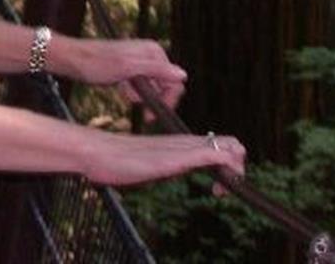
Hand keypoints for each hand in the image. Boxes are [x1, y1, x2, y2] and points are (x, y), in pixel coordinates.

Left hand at [60, 37, 186, 112]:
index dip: (167, 101)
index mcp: (154, 51)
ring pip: (152, 87)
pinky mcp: (129, 68)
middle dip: (153, 99)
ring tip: (125, 94)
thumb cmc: (95, 63)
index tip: (152, 115)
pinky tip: (122, 90)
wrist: (70, 59)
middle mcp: (150, 53)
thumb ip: (155, 71)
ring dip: (142, 96)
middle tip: (141, 110)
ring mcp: (139, 60)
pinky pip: (140, 85)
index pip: (175, 82)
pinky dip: (133, 92)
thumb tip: (183, 75)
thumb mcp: (126, 69)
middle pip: (165, 85)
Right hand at [83, 130, 246, 187]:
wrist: (97, 152)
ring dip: (236, 171)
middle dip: (238, 169)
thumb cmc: (114, 162)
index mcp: (179, 144)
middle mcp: (186, 142)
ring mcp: (184, 147)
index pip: (219, 146)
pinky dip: (227, 170)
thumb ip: (157, 167)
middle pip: (232, 144)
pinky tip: (216, 189)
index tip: (215, 190)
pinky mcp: (180, 156)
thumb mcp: (145, 168)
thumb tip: (156, 171)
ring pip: (230, 147)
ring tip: (219, 192)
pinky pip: (215, 155)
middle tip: (220, 191)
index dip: (226, 167)